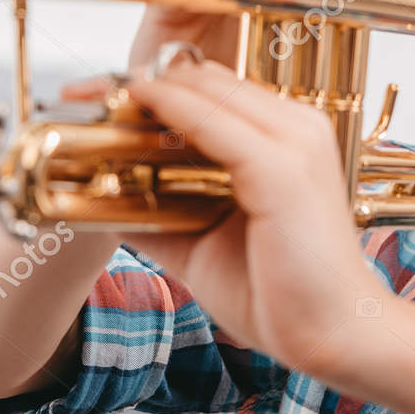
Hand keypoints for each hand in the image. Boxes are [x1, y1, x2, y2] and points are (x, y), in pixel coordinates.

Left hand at [118, 57, 389, 377]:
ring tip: (94, 97)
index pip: (213, 89)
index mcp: (288, 138)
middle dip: (139, 80)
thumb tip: (101, 203)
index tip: (97, 94)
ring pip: (206, 91)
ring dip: (147, 89)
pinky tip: (133, 107)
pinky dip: (168, 109)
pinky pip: (212, 123)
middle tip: (80, 90)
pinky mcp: (283, 167)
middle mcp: (297, 127)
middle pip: (205, 79)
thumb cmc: (280, 293)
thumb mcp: (204, 240)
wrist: (335, 334)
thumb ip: (162, 211)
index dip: (154, 84)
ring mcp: (295, 142)